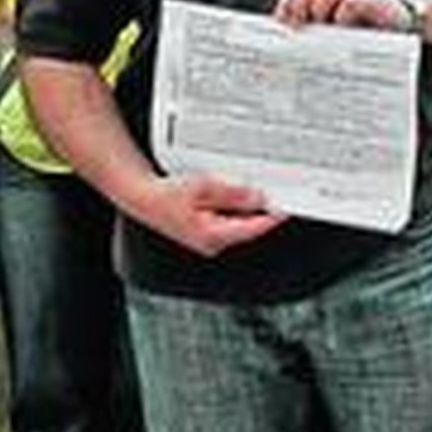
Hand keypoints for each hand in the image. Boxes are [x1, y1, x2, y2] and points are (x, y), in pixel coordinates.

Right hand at [135, 173, 286, 257]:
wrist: (143, 197)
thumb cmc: (165, 195)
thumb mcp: (204, 188)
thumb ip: (233, 194)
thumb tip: (257, 198)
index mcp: (213, 236)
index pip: (254, 229)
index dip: (273, 217)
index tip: (287, 207)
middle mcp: (213, 242)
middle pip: (250, 227)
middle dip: (262, 210)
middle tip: (275, 194)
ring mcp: (210, 239)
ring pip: (241, 224)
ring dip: (249, 209)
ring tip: (250, 192)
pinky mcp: (207, 232)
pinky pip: (231, 221)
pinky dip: (237, 209)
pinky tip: (234, 197)